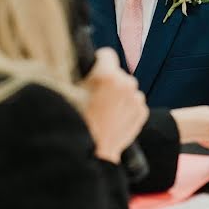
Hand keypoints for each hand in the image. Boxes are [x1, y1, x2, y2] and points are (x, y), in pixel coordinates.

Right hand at [81, 48, 147, 162]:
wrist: (92, 155)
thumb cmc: (75, 124)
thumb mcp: (67, 94)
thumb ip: (75, 74)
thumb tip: (74, 61)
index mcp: (107, 75)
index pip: (107, 54)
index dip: (97, 63)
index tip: (91, 74)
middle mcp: (126, 83)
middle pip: (117, 73)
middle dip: (108, 81)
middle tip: (94, 98)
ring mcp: (136, 99)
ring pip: (126, 89)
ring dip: (118, 95)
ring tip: (103, 112)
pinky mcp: (142, 112)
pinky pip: (133, 103)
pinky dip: (125, 108)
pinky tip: (113, 119)